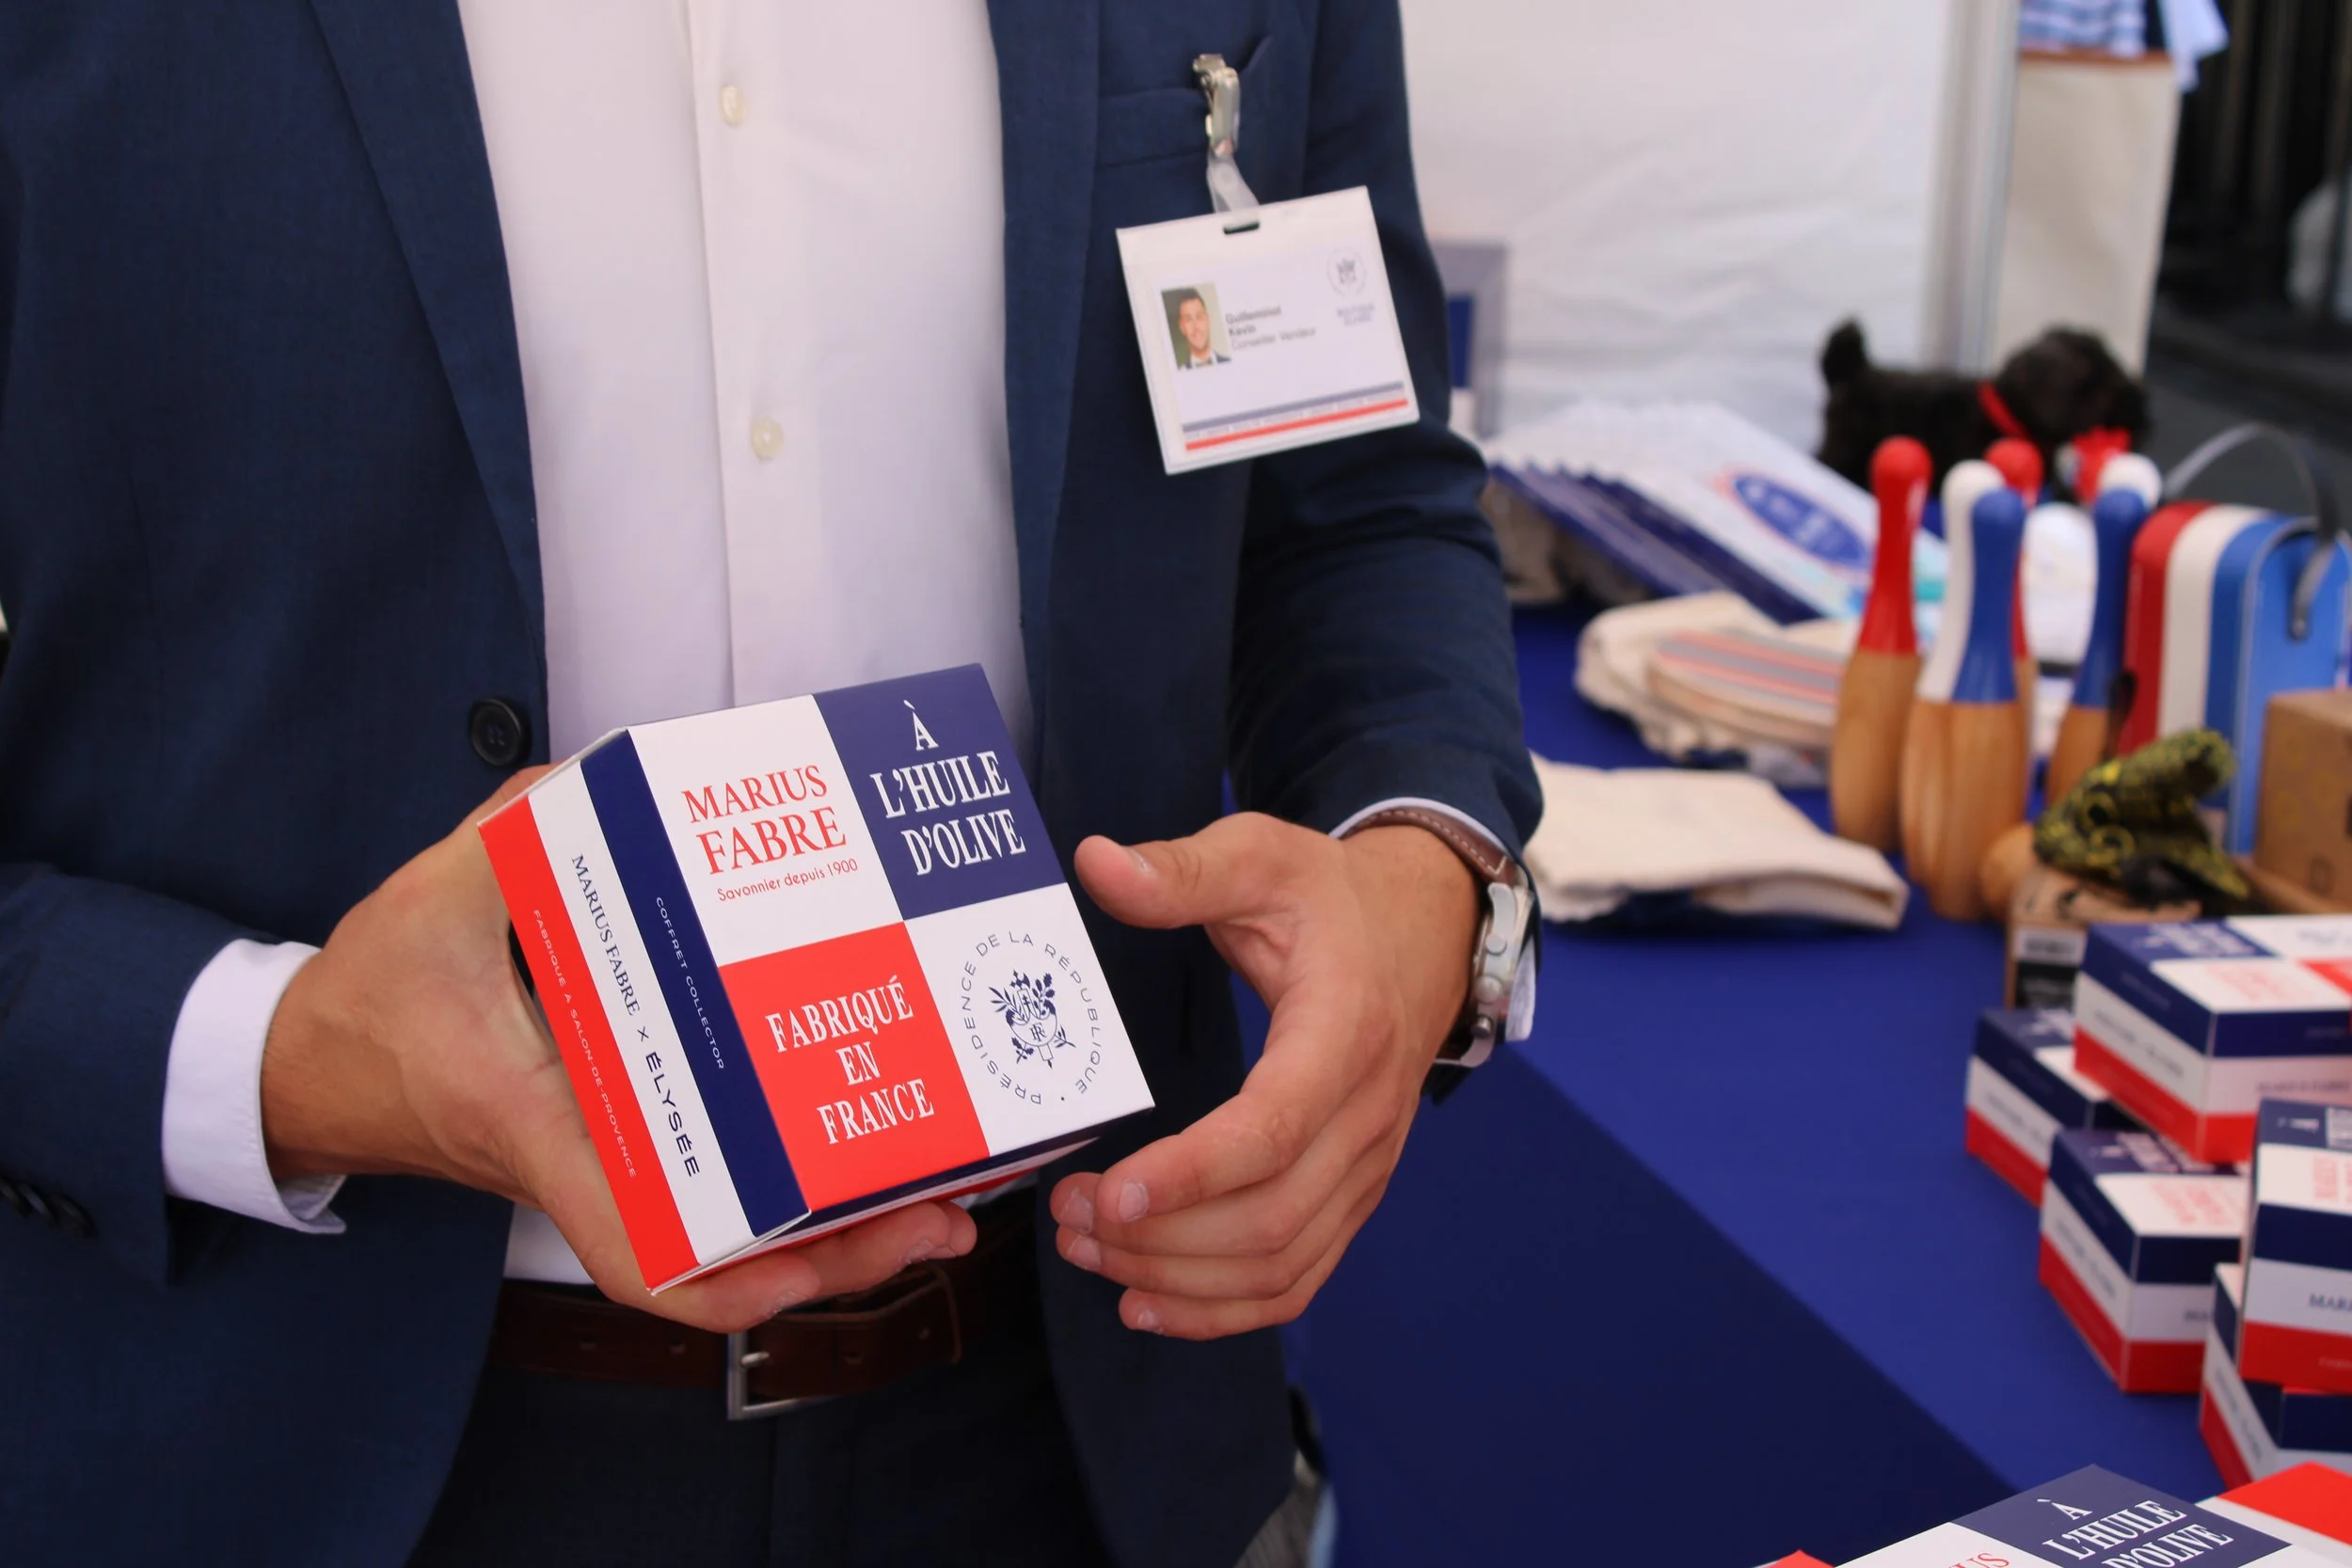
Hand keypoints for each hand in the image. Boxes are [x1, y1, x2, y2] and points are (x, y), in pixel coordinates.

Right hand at [260, 772, 973, 1332]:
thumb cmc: (370, 999)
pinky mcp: (617, 1149)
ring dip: (837, 1237)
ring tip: (947, 1192)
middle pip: (723, 1264)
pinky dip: (792, 1196)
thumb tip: (613, 775)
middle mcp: (588, 1167)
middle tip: (952, 1210)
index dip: (733, 1278)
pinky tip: (863, 1153)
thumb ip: (521, 828)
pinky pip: (716, 1193)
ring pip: (732, 1243)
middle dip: (838, 1256)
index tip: (816, 1261)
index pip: (637, 1246)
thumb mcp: (434, 896)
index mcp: (541, 1126)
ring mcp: (608, 1167)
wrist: (310, 1067)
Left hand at [1050, 813, 1477, 1338]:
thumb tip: (1097, 863)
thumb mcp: (1263, 856)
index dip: (1192, 1174)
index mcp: (1344, 1033)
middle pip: (1268, 1218)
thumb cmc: (1331, 898)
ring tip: (1090, 1252)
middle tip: (1069, 1215)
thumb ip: (1183, 869)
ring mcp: (1367, 1167)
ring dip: (1177, 1278)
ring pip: (1279, 1264)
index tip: (1109, 1191)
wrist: (1425, 934)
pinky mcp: (1353, 1195)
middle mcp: (1367, 1116)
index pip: (1273, 1130)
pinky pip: (1298, 1280)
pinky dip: (1223, 1309)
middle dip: (1159, 1235)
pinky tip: (1148, 1302)